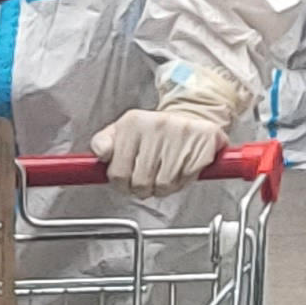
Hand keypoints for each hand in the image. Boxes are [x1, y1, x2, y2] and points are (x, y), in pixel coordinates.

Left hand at [91, 103, 230, 193]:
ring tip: (164, 174)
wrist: (190, 116)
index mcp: (133, 122)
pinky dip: (183, 181)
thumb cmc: (153, 131)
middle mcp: (158, 124)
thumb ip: (102, 143)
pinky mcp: (203, 142)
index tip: (126, 182)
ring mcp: (182, 133)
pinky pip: (186, 179)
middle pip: (141, 182)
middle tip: (147, 180)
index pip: (118, 173)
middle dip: (143, 188)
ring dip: (163, 187)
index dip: (122, 185)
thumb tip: (102, 154)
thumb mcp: (121, 131)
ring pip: (164, 184)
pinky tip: (180, 169)